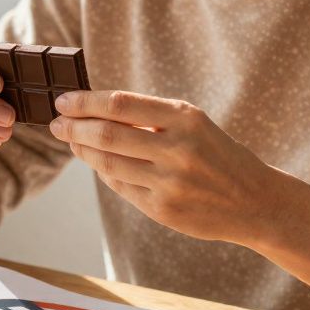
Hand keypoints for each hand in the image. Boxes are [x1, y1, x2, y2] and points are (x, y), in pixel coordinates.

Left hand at [48, 90, 281, 242]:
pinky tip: (95, 162)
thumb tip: (94, 111)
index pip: (121, 104)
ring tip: (70, 140)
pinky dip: (102, 172)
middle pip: (107, 134)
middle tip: (56, 123)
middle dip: (74, 127)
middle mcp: (178, 149)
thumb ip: (151, 118)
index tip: (63, 101)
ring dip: (82, 150)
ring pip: (108, 163)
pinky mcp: (163, 209)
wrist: (254, 201)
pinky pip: (120, 187)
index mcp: (186, 118)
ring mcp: (170, 182)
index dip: (86, 102)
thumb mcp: (194, 124)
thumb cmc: (218, 155)